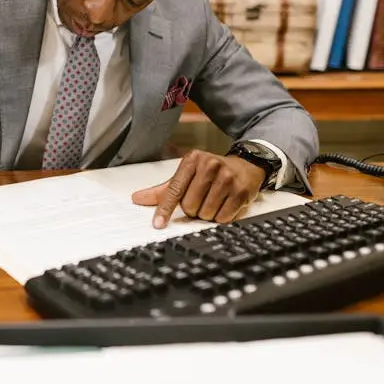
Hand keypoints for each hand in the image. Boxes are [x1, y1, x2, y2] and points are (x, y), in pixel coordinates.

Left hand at [131, 150, 266, 227]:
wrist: (246, 165)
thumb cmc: (212, 172)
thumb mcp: (188, 175)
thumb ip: (163, 190)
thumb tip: (137, 198)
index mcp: (193, 160)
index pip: (174, 190)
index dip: (165, 209)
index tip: (158, 224)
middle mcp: (210, 165)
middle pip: (190, 206)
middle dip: (193, 209)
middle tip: (201, 199)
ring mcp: (227, 178)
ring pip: (206, 213)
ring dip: (207, 214)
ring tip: (213, 200)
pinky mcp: (241, 191)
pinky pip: (223, 217)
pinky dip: (221, 217)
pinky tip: (224, 205)